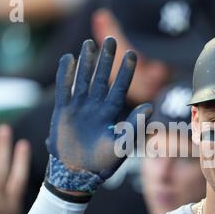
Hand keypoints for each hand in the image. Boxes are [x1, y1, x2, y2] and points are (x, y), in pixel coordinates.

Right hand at [46, 37, 151, 190]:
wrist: (77, 174)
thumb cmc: (102, 163)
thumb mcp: (122, 145)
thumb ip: (135, 127)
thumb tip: (152, 108)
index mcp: (110, 114)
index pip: (119, 88)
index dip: (126, 72)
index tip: (132, 54)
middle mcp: (95, 107)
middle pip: (101, 78)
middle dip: (106, 60)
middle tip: (112, 40)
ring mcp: (79, 108)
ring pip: (83, 80)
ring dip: (86, 62)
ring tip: (89, 43)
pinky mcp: (63, 111)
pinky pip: (64, 89)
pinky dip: (66, 75)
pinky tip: (68, 58)